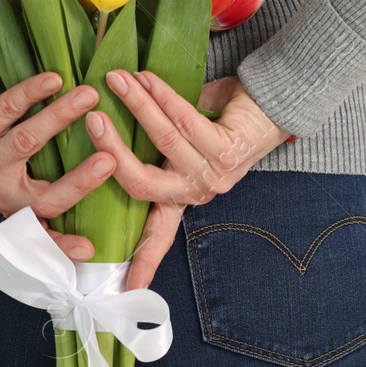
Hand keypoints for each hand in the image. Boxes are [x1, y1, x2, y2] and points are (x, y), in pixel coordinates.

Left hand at [0, 73, 114, 259]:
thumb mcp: (12, 183)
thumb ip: (49, 186)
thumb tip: (106, 176)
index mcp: (14, 206)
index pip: (43, 230)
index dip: (63, 243)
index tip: (90, 248)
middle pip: (42, 194)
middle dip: (80, 179)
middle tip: (111, 158)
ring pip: (26, 142)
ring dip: (61, 117)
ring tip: (89, 96)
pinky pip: (5, 110)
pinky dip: (31, 93)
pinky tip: (53, 80)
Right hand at [84, 71, 289, 290]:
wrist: (274, 102)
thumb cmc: (225, 117)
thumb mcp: (184, 139)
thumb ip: (153, 142)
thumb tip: (106, 127)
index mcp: (187, 193)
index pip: (160, 232)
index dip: (142, 258)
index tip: (126, 288)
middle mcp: (200, 189)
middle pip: (144, 186)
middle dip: (112, 153)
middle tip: (91, 121)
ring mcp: (215, 171)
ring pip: (164, 142)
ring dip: (136, 106)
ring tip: (115, 80)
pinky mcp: (227, 148)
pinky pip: (184, 120)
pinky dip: (161, 96)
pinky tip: (145, 78)